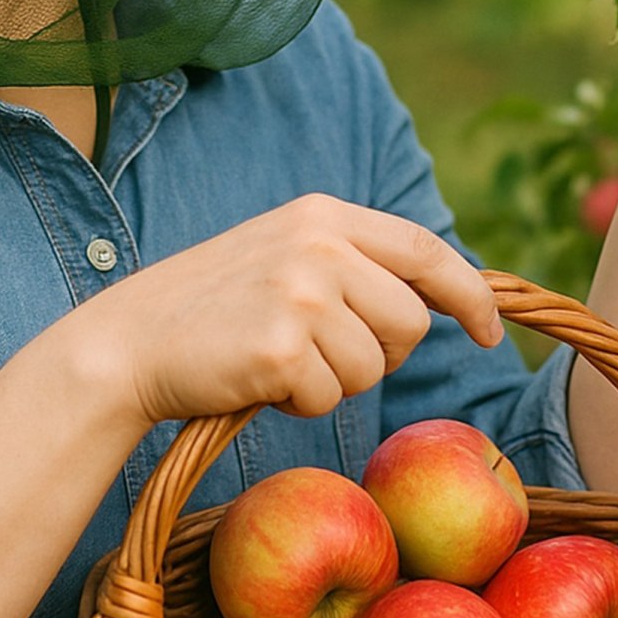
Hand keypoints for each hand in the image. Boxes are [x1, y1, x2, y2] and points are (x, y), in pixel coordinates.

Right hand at [64, 194, 504, 431]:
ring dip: (335, 382)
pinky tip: (257, 379)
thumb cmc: (215, 309)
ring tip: (279, 361)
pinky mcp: (281, 347)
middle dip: (379, 353)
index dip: (467, 294)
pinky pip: (330, 398)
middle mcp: (318, 244)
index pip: (425, 249)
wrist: (131, 341)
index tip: (486, 333)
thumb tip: (437, 300)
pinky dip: (300, 403)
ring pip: (374, 367)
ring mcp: (300, 292)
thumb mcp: (286, 255)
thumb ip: (353, 262)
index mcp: (323, 215)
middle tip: (320, 353)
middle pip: (409, 322)